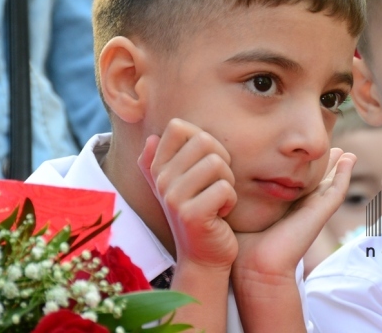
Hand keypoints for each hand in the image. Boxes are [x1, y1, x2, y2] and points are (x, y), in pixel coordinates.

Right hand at [137, 118, 237, 269]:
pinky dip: (230, 200)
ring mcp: (173, 197)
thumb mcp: (179, 186)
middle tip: (216, 184)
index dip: (202, 139)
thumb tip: (151, 138)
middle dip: (221, 160)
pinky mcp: (191, 215)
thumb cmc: (199, 213)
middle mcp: (161, 180)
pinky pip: (224, 188)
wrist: (203, 255)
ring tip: (217, 199)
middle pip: (203, 140)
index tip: (205, 163)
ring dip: (228, 182)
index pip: (178, 126)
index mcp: (158, 167)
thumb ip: (163, 162)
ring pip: (217, 163)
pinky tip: (220, 214)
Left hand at [233, 148, 355, 281]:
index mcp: (283, 210)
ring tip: (345, 152)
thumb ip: (238, 195)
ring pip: (331, 185)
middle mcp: (300, 209)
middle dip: (324, 167)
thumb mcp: (240, 211)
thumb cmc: (242, 244)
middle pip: (317, 184)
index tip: (300, 153)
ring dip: (339, 167)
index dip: (299, 170)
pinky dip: (344, 174)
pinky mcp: (321, 213)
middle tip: (334, 148)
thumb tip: (224, 177)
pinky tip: (349, 160)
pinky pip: (337, 190)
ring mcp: (313, 211)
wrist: (255, 267)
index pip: (295, 185)